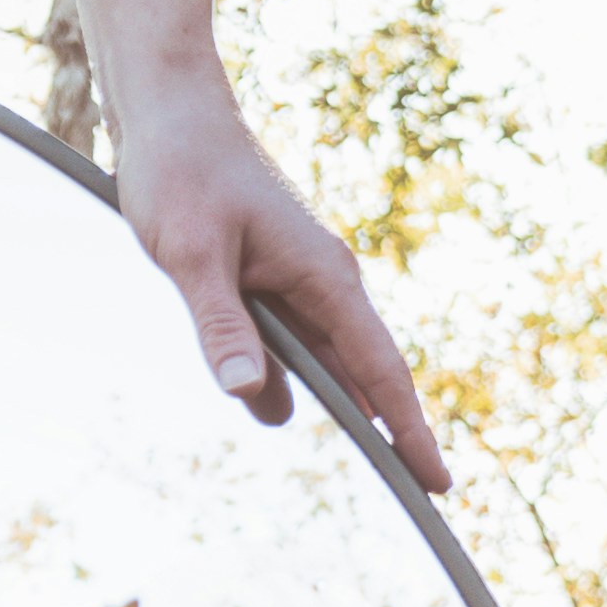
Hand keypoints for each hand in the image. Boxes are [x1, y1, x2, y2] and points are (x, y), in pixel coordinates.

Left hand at [124, 86, 447, 491]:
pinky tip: (238, 368)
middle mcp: (323, 281)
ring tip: (271, 391)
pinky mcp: (268, 275)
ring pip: (308, 361)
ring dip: (288, 388)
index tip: (440, 483)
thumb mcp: (191, 254)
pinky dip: (264, 364)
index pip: (379, 369)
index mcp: (323, 275)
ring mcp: (297, 279)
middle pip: (356, 374)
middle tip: (407, 496)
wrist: (167, 110)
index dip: (408, 431)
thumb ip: (219, 325)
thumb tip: (247, 394)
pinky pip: (280, 339)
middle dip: (376, 431)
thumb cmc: (180, 172)